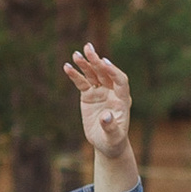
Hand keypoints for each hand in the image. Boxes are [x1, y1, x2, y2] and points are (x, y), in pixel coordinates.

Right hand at [63, 42, 132, 157]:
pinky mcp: (89, 95)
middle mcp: (112, 92)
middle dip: (97, 61)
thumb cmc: (113, 140)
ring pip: (93, 75)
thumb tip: (105, 116)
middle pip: (105, 73)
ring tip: (76, 54)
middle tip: (88, 49)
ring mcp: (100, 92)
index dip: (113, 71)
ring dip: (85, 64)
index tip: (104, 63)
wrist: (106, 143)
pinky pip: (82, 83)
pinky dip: (75, 75)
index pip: (120, 80)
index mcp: (123, 99)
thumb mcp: (114, 136)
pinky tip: (67, 67)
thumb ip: (110, 126)